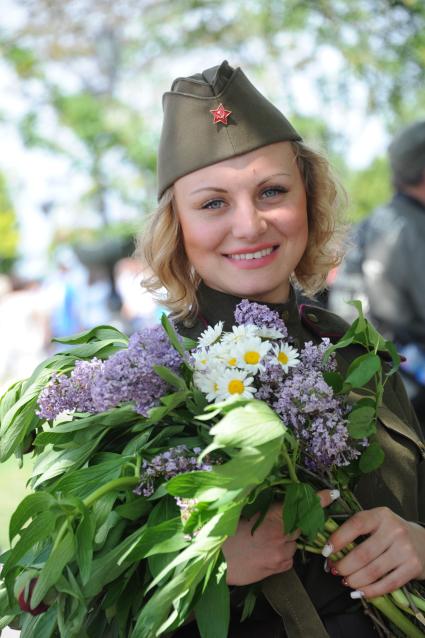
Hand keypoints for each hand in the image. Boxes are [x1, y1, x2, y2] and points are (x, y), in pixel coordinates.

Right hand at [223, 489, 337, 585]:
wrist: (215, 562)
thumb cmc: (225, 534)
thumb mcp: (243, 514)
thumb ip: (264, 509)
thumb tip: (279, 504)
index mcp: (272, 517)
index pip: (302, 506)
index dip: (319, 499)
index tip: (332, 494)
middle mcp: (281, 535)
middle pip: (301, 525)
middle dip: (296, 521)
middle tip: (279, 522)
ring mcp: (281, 553)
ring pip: (293, 543)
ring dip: (285, 540)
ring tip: (264, 541)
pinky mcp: (279, 568)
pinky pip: (288, 558)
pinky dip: (281, 553)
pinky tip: (264, 552)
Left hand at [325, 507, 424, 597]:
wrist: (424, 542)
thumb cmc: (392, 532)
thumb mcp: (377, 521)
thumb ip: (357, 529)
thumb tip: (329, 547)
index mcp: (381, 515)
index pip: (356, 524)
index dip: (338, 539)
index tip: (326, 551)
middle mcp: (394, 530)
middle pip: (362, 553)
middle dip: (344, 565)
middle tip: (335, 570)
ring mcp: (405, 549)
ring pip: (373, 571)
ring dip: (354, 580)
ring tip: (346, 581)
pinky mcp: (413, 567)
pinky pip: (387, 584)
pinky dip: (370, 591)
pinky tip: (360, 592)